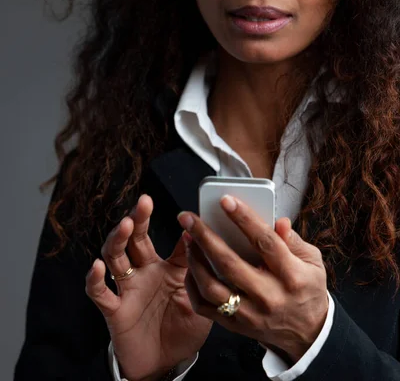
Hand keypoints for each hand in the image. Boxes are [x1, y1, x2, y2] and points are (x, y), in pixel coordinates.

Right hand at [85, 194, 211, 380]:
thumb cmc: (183, 330)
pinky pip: (100, 293)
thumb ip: (198, 270)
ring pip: (116, 257)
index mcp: (166, 268)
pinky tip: (97, 267)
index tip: (183, 212)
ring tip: (126, 225)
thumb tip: (199, 237)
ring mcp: (128, 289)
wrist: (167, 365)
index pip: (167, 240)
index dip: (177, 228)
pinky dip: (95, 280)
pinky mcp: (115, 309)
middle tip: (144, 202)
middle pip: (136, 239)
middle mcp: (144, 272)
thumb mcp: (198, 298)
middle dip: (139, 219)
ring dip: (118, 240)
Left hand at [177, 195, 328, 363]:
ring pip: (212, 287)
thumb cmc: (307, 289)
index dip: (244, 219)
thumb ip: (293, 239)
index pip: (265, 242)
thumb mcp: (313, 261)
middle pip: (230, 263)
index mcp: (291, 276)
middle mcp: (269, 296)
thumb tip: (279, 221)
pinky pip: (204, 306)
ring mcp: (250, 314)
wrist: (307, 333)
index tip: (225, 200)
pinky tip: (190, 265)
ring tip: (187, 237)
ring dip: (194, 259)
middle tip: (188, 217)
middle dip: (205, 236)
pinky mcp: (236, 325)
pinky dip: (192, 284)